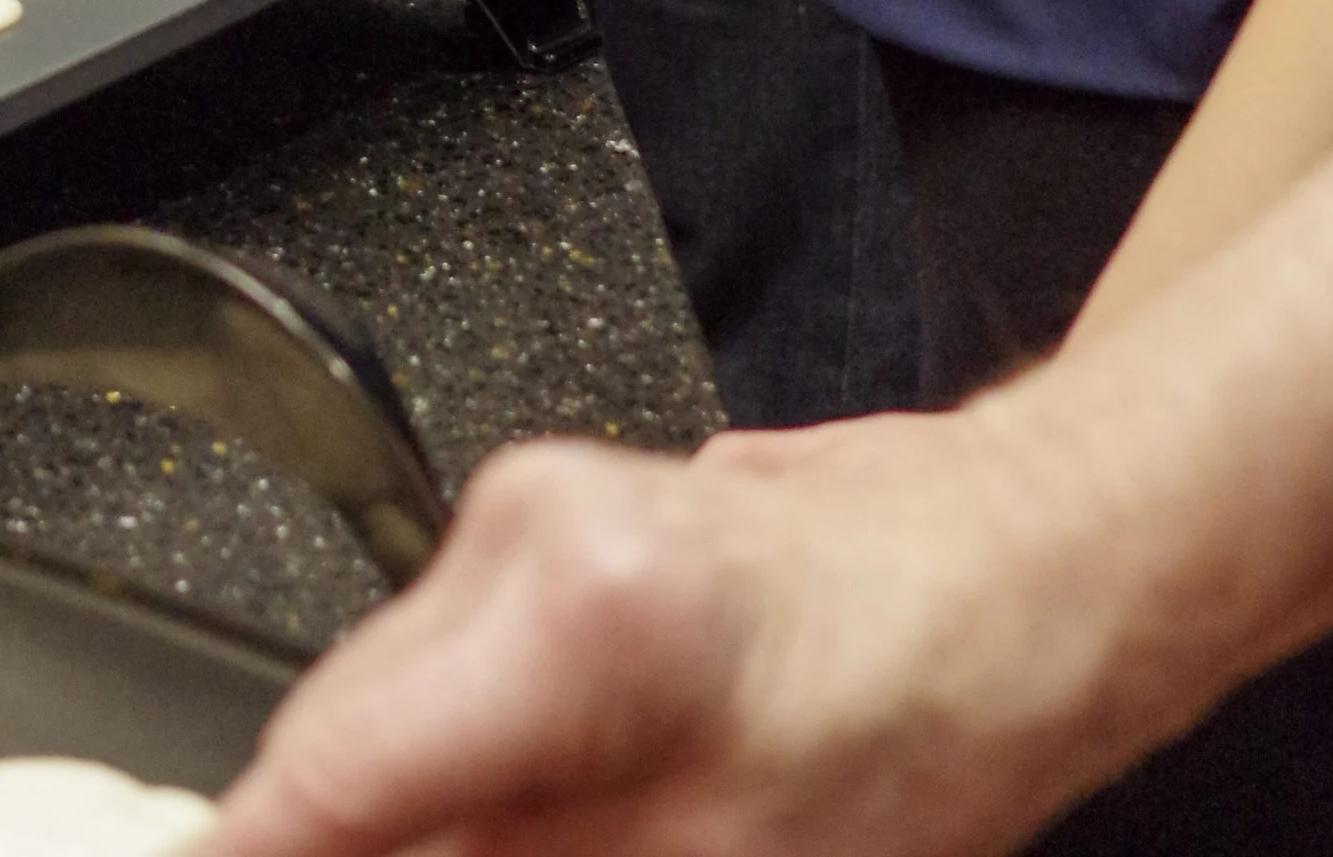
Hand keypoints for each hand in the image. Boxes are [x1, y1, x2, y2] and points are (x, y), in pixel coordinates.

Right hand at [204, 409, 1137, 856]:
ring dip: (397, 815)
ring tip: (519, 844)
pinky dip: (449, 768)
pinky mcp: (539, 523)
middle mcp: (515, 529)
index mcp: (568, 619)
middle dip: (328, 840)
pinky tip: (521, 824)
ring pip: (380, 708)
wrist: (1011, 581)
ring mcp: (519, 508)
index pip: (322, 775)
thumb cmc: (920, 725)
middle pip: (331, 739)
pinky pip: (438, 674)